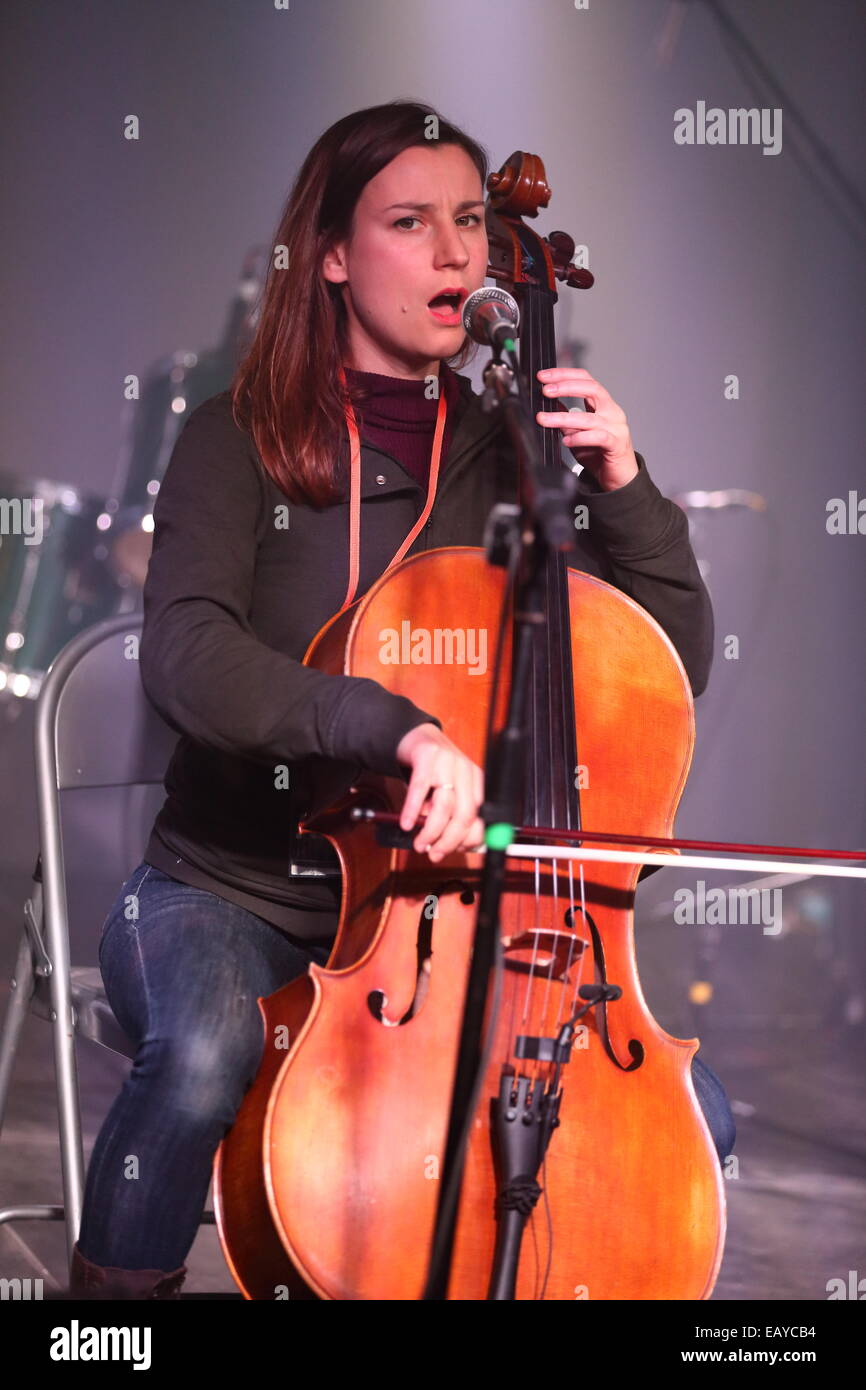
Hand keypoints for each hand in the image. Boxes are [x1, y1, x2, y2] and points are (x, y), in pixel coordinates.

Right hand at [394, 723, 484, 861]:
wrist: (418, 736)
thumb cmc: (435, 769)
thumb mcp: (450, 789)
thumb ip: (451, 814)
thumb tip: (446, 845)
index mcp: (477, 782)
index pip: (480, 819)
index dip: (467, 841)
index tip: (452, 851)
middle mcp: (466, 772)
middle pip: (464, 815)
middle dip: (448, 841)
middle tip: (433, 853)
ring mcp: (447, 764)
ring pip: (444, 807)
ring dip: (430, 831)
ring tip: (419, 843)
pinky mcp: (427, 759)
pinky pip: (420, 789)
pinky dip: (412, 810)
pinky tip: (406, 824)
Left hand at [535, 367, 638, 491]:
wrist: (618, 478)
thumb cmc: (599, 454)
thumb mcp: (577, 432)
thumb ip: (566, 419)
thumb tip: (547, 405)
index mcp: (603, 404)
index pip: (586, 379)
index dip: (565, 374)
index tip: (544, 376)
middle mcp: (612, 411)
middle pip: (591, 388)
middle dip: (566, 386)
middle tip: (545, 390)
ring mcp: (617, 427)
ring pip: (589, 417)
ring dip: (562, 417)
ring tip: (544, 419)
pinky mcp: (617, 444)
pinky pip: (598, 437)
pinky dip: (580, 438)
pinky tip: (567, 441)